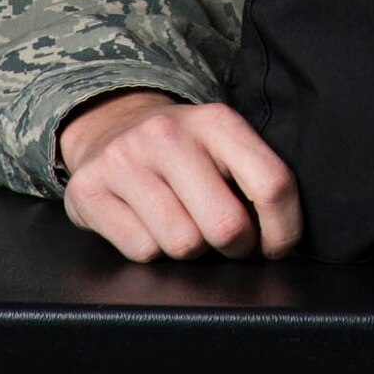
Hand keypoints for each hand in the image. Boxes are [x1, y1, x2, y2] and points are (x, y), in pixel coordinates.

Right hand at [58, 90, 302, 263]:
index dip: (284, 228)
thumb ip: (253, 178)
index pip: (271, 183)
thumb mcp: (222, 144)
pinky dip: (151, 250)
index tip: (278, 246)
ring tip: (183, 223)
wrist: (110, 125)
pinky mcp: (89, 189)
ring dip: (190, 249)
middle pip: (226, 225)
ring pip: (182, 245)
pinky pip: (142, 251)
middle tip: (228, 240)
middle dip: (234, 246)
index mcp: (216, 122)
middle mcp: (169, 135)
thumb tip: (283, 237)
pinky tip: (148, 224)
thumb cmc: (181, 149)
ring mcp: (125, 160)